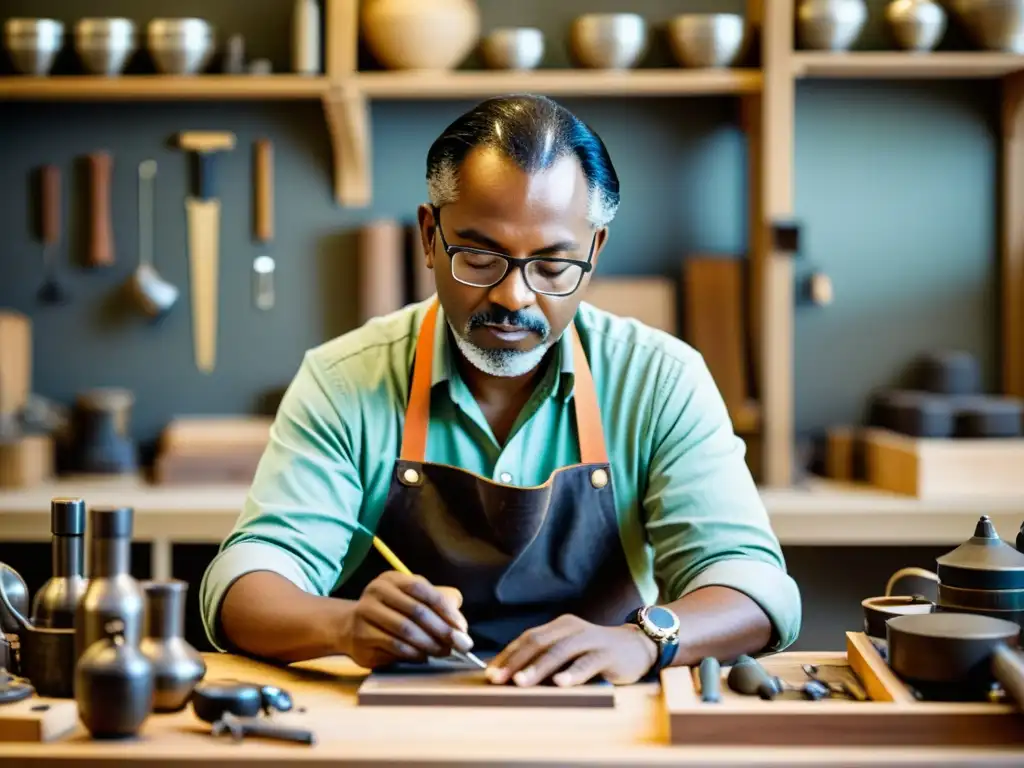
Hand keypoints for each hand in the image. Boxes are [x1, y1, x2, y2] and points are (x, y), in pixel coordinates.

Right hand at [342, 571, 474, 668]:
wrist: (350, 627)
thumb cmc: (391, 612)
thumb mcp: (411, 599)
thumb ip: (436, 604)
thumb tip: (460, 626)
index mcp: (391, 579)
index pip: (422, 589)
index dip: (444, 609)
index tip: (461, 627)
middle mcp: (376, 592)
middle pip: (416, 611)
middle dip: (442, 630)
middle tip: (459, 644)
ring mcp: (365, 614)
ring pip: (405, 631)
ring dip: (430, 644)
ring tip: (444, 652)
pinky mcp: (361, 637)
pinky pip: (394, 647)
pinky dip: (414, 653)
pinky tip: (424, 656)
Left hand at [486, 614, 658, 686]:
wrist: (638, 646)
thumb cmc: (596, 653)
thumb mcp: (569, 651)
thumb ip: (547, 658)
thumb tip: (512, 676)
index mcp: (559, 626)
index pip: (527, 638)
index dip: (507, 655)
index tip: (489, 674)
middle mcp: (572, 628)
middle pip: (538, 642)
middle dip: (515, 662)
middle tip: (497, 679)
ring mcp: (589, 639)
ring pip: (559, 651)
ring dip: (537, 668)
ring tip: (520, 682)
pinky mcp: (606, 653)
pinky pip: (587, 663)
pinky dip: (572, 673)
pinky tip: (560, 683)